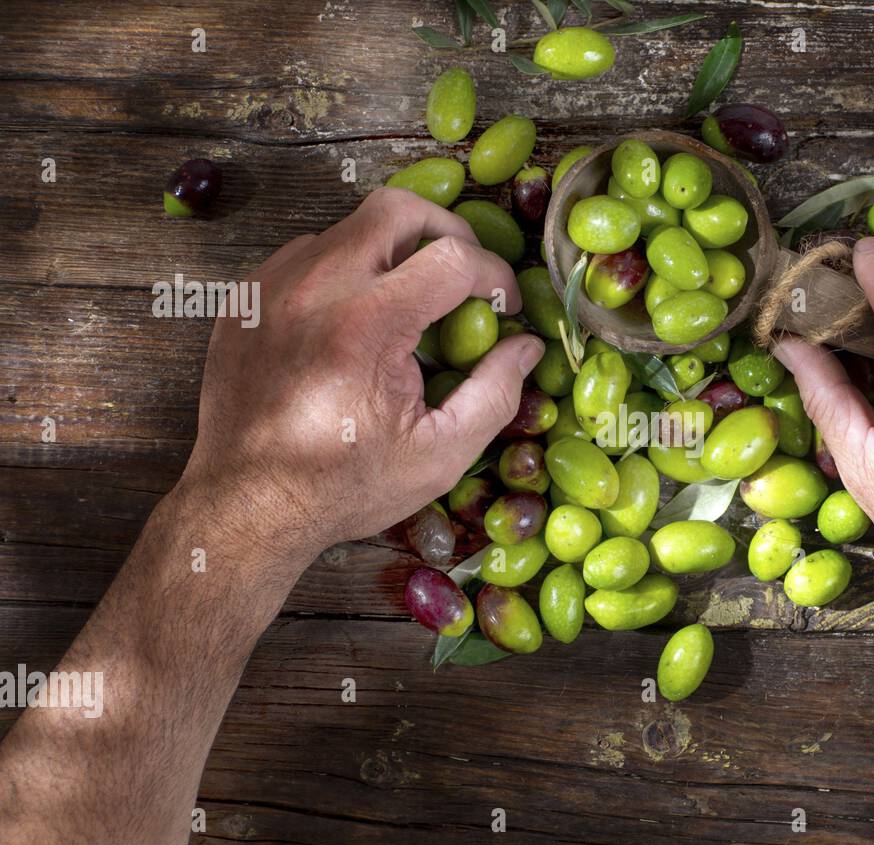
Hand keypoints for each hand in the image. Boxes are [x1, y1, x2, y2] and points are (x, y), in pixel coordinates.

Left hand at [179, 187, 542, 567]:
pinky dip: (344, 273)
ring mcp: (272, 286)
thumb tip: (525, 346)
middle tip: (463, 274)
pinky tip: (355, 322)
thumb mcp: (439, 454)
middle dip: (445, 230)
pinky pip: (307, 255)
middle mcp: (314, 288)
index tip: (504, 305)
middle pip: (396, 209)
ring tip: (407, 305)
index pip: (452, 256)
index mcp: (366, 325)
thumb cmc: (345, 485)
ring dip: (391, 253)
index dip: (494, 275)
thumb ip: (495, 393)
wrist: (248, 504)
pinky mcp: (246, 297)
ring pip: (349, 228)